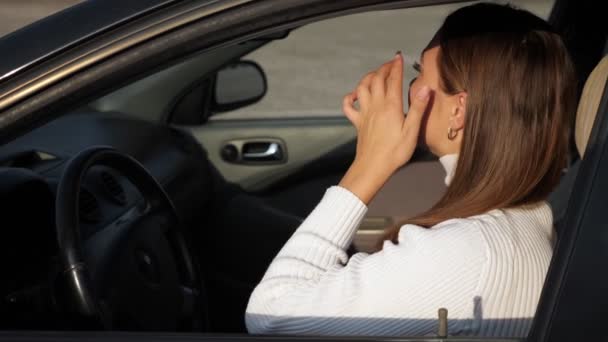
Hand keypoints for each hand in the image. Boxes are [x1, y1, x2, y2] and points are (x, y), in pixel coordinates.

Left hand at [339, 53, 430, 203]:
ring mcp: (364, 113)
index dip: (396, 66)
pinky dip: (350, 97)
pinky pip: (348, 106)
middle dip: (384, 68)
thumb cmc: (394, 152)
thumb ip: (417, 108)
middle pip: (377, 79)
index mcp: (390, 106)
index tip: (399, 57)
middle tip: (391, 64)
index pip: (393, 80)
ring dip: (368, 78)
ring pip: (362, 88)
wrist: (372, 167)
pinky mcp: (358, 123)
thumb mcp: (412, 131)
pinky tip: (355, 95)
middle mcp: (375, 106)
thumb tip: (425, 88)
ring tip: (377, 75)